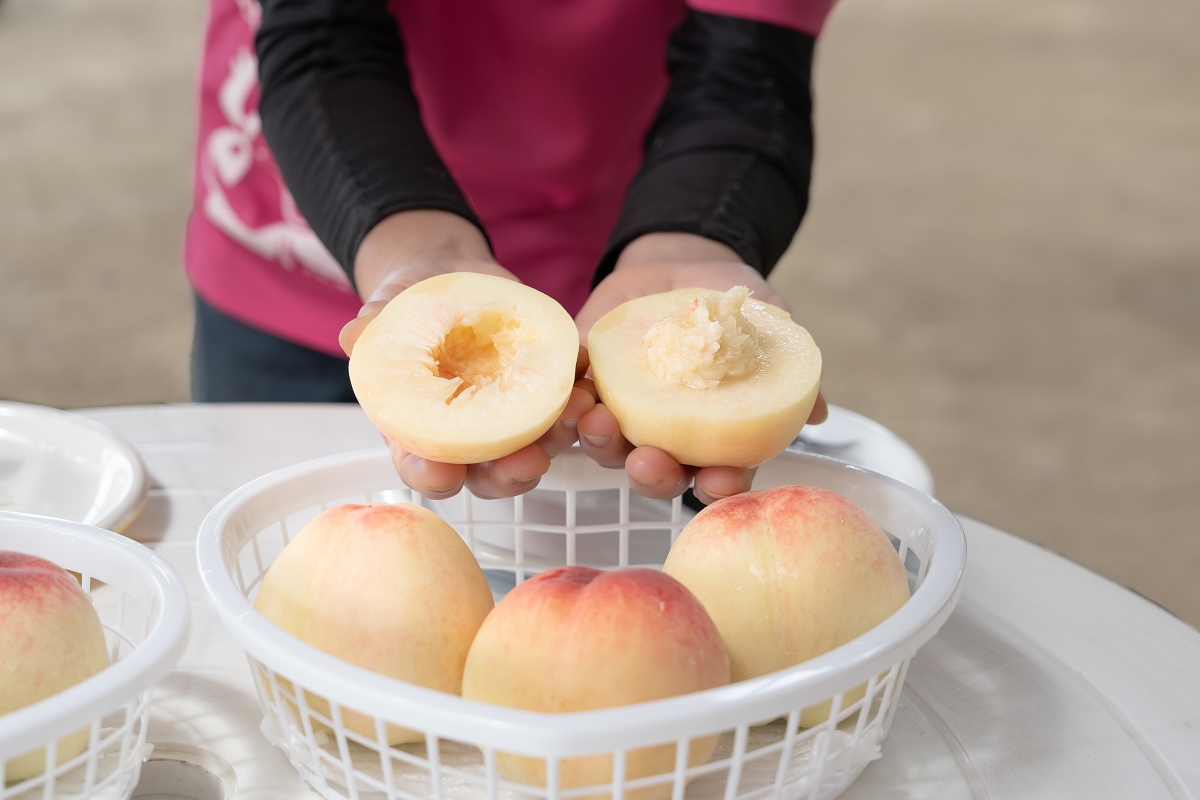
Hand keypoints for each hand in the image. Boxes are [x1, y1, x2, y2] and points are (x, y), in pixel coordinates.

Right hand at [340, 210, 595, 499]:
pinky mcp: (542, 392)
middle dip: (510, 474)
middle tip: (527, 463)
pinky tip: (591, 387)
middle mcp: (469, 437)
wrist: (448, 277)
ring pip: (537, 446)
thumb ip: (375, 327)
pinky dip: (581, 401)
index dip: (432, 476)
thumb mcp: (389, 308)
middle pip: (490, 474)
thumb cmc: (408, 304)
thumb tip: (353, 334)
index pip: (423, 467)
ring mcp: (510, 419)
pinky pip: (567, 406)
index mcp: (420, 430)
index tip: (443, 474)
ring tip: (577, 418)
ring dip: (559, 439)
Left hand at [573, 233, 826, 504]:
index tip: (719, 479)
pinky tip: (570, 394)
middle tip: (646, 460)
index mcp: (713, 438)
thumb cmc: (733, 303)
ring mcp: (624, 416)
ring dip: (600, 442)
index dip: (720, 486)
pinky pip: (572, 405)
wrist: (682, 265)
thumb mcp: (769, 323)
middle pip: (658, 475)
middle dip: (652, 474)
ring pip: (608, 448)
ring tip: (596, 420)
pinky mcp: (587, 387)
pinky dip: (568, 404)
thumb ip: (787, 365)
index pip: (720, 476)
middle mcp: (666, 438)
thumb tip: (822, 413)